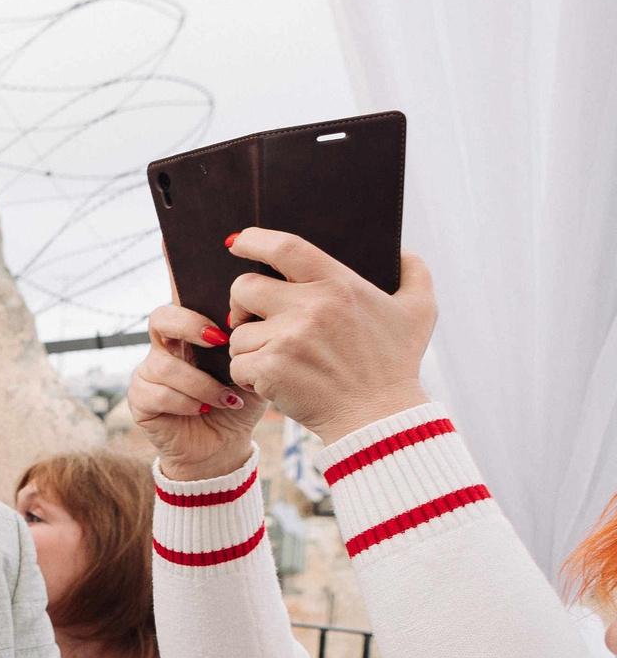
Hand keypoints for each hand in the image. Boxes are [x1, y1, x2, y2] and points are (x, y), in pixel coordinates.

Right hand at [128, 303, 264, 481]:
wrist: (223, 446)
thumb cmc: (237, 404)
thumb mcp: (253, 371)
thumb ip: (251, 345)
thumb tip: (256, 322)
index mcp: (189, 336)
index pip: (180, 302)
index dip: (195, 304)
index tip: (227, 324)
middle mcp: (163, 349)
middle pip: (160, 318)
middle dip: (190, 326)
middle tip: (219, 342)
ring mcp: (148, 374)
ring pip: (166, 366)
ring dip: (201, 383)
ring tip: (225, 399)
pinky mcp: (139, 400)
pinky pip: (158, 394)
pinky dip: (186, 403)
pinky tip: (203, 410)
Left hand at [223, 230, 436, 446]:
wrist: (379, 416)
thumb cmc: (397, 364)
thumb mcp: (420, 311)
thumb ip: (414, 273)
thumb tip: (402, 252)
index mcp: (339, 283)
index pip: (284, 247)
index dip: (253, 240)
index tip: (237, 242)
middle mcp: (311, 306)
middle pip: (244, 287)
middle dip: (241, 303)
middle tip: (253, 318)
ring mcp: (288, 338)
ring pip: (238, 332)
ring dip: (249, 346)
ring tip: (277, 358)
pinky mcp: (271, 369)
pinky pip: (237, 364)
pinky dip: (249, 375)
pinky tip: (274, 381)